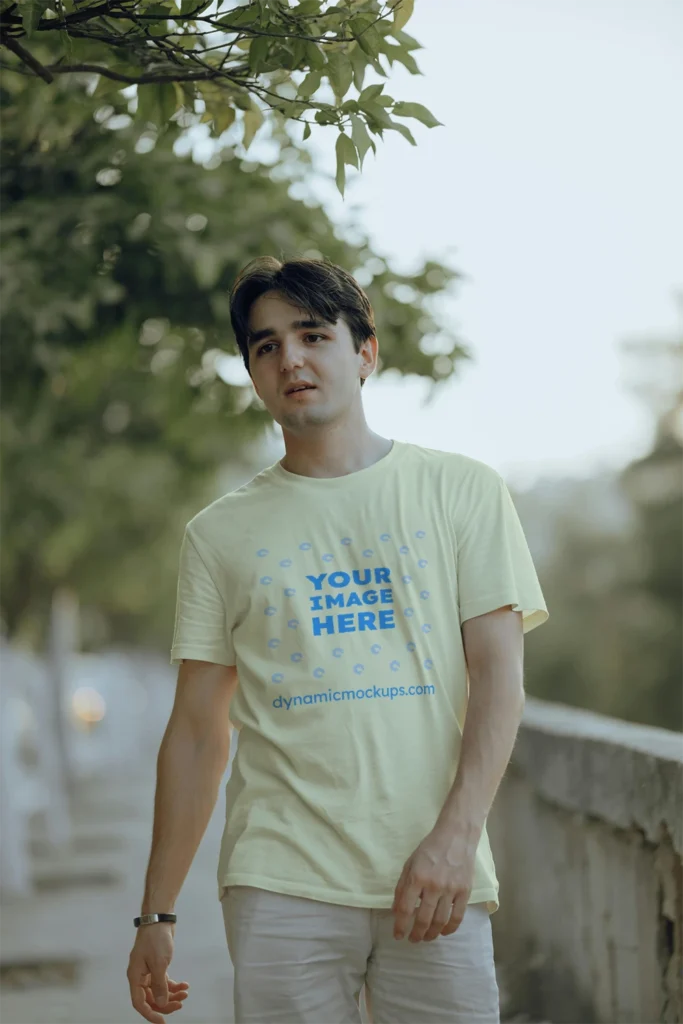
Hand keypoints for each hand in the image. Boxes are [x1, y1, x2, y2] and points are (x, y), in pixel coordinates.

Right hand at [127, 923, 188, 1021]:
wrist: (160, 919)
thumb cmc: (156, 939)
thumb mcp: (159, 963)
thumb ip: (159, 985)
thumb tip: (161, 1003)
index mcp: (135, 977)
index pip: (139, 1002)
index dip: (150, 1014)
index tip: (162, 1021)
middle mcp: (140, 976)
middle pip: (150, 998)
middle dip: (165, 1003)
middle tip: (180, 1004)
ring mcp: (148, 971)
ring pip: (158, 990)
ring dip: (172, 994)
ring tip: (185, 992)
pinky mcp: (157, 966)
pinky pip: (164, 981)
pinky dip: (174, 984)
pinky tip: (185, 984)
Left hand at [391, 826, 476, 942]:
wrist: (456, 836)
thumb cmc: (430, 849)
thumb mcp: (410, 863)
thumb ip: (402, 887)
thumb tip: (396, 911)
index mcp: (416, 877)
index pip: (405, 908)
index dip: (400, 926)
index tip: (398, 935)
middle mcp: (433, 885)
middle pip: (423, 918)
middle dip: (416, 934)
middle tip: (413, 940)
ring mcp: (451, 889)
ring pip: (440, 921)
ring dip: (431, 934)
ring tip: (426, 938)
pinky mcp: (465, 891)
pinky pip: (458, 916)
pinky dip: (450, 929)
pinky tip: (443, 932)